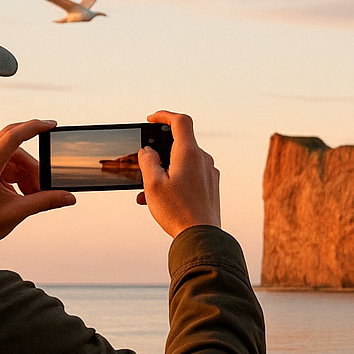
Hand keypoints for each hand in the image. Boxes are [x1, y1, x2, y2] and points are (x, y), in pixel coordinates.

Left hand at [0, 119, 75, 247]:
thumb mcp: (17, 211)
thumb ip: (45, 201)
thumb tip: (68, 197)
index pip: (13, 136)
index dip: (34, 127)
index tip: (52, 125)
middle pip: (14, 141)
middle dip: (35, 154)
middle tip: (50, 158)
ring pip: (15, 157)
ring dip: (29, 173)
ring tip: (36, 194)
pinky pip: (10, 166)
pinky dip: (22, 177)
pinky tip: (27, 193)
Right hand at [135, 110, 221, 237]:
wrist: (202, 238)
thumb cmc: (177, 211)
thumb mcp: (153, 184)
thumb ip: (147, 162)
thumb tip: (147, 151)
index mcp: (189, 153)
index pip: (180, 121)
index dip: (164, 115)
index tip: (151, 119)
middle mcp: (203, 160)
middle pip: (178, 145)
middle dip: (158, 154)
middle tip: (142, 165)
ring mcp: (209, 174)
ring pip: (181, 164)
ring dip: (163, 173)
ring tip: (146, 193)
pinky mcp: (211, 187)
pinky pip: (189, 177)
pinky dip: (173, 182)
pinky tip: (159, 201)